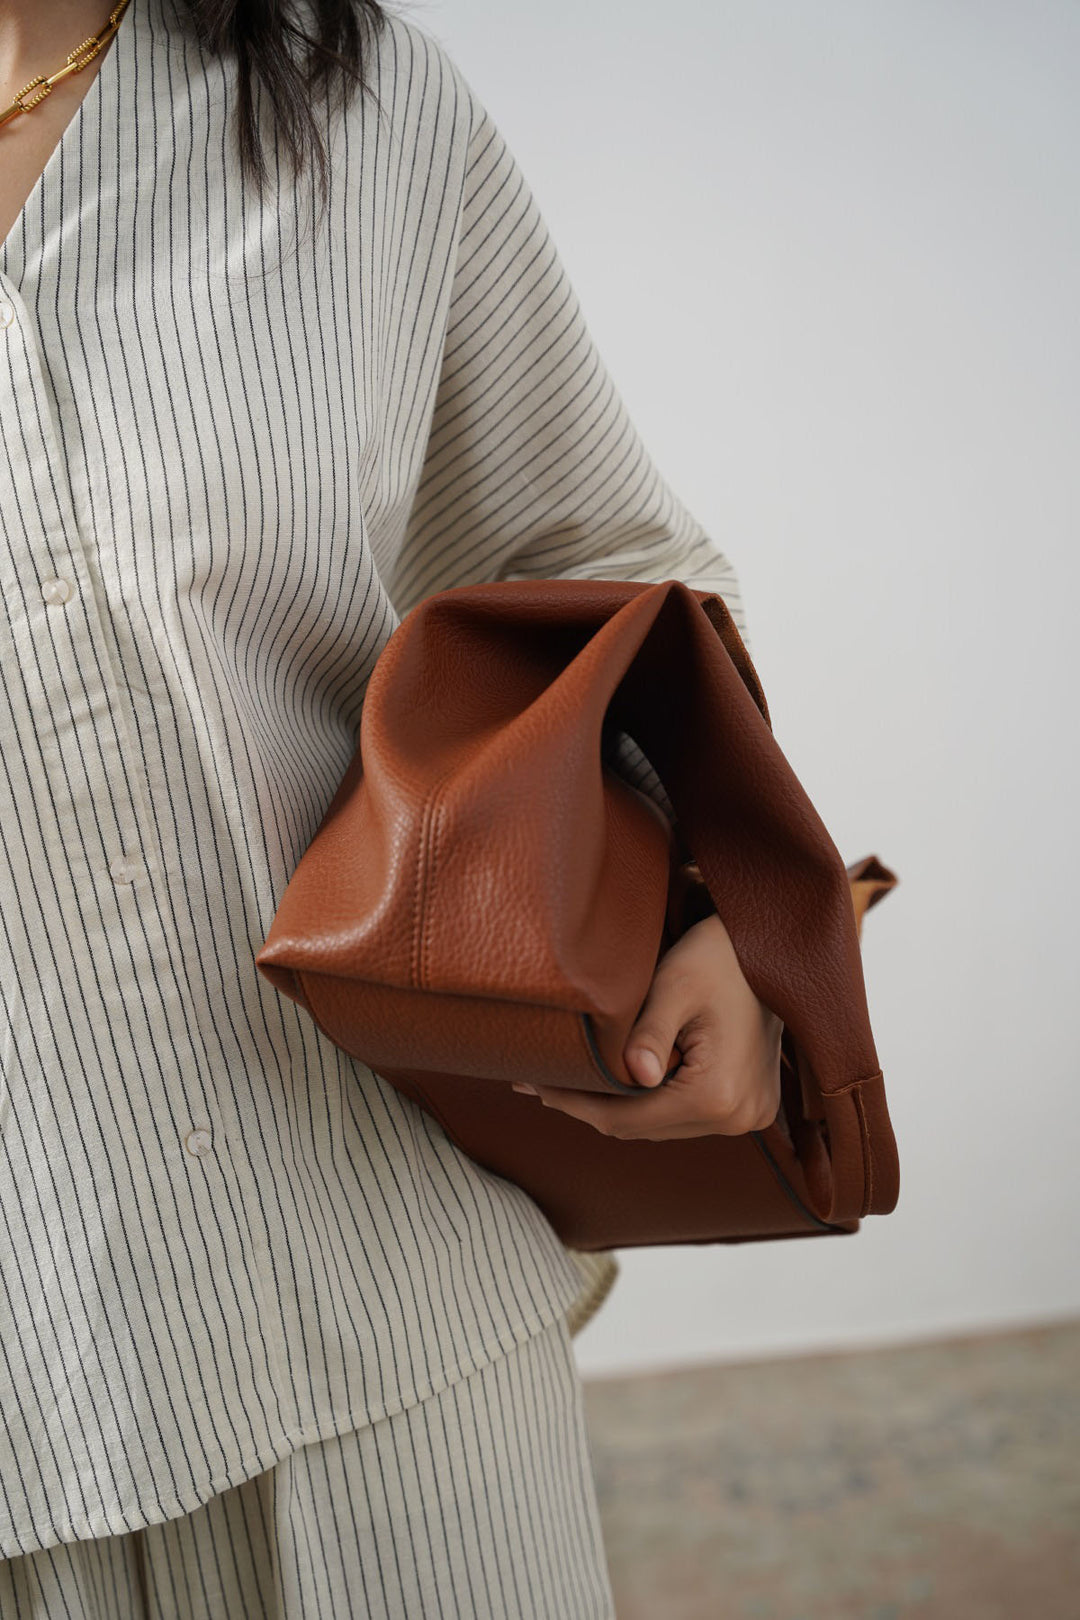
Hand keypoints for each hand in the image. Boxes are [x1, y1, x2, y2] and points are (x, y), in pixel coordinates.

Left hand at [510, 912, 783, 1139]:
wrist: (771, 951)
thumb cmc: (718, 958)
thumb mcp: (674, 986)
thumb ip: (649, 1033)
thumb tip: (633, 1076)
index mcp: (717, 1095)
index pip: (625, 1119)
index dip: (575, 1104)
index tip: (537, 1085)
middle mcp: (737, 1118)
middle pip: (642, 1129)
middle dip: (591, 1106)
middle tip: (543, 1082)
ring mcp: (748, 1117)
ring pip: (661, 1126)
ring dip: (620, 1106)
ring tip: (573, 1082)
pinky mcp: (749, 1107)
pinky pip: (684, 1116)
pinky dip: (650, 1102)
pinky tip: (619, 1079)